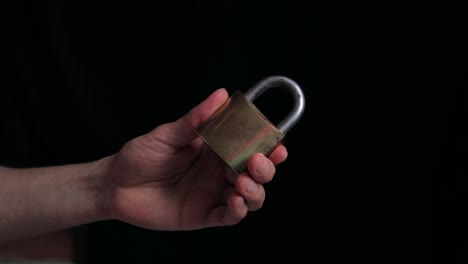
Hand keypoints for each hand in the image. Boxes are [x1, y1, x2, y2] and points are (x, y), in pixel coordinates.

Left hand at [100, 88, 287, 229]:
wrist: (114, 185)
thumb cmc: (139, 156)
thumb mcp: (168, 134)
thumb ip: (196, 119)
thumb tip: (221, 95)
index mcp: (215, 149)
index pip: (249, 146)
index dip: (267, 146)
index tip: (276, 142)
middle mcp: (219, 172)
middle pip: (256, 172)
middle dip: (265, 168)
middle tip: (256, 162)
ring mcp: (213, 193)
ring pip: (250, 196)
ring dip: (255, 189)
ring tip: (242, 182)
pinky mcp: (203, 214)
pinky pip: (229, 216)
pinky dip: (239, 210)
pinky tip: (236, 201)